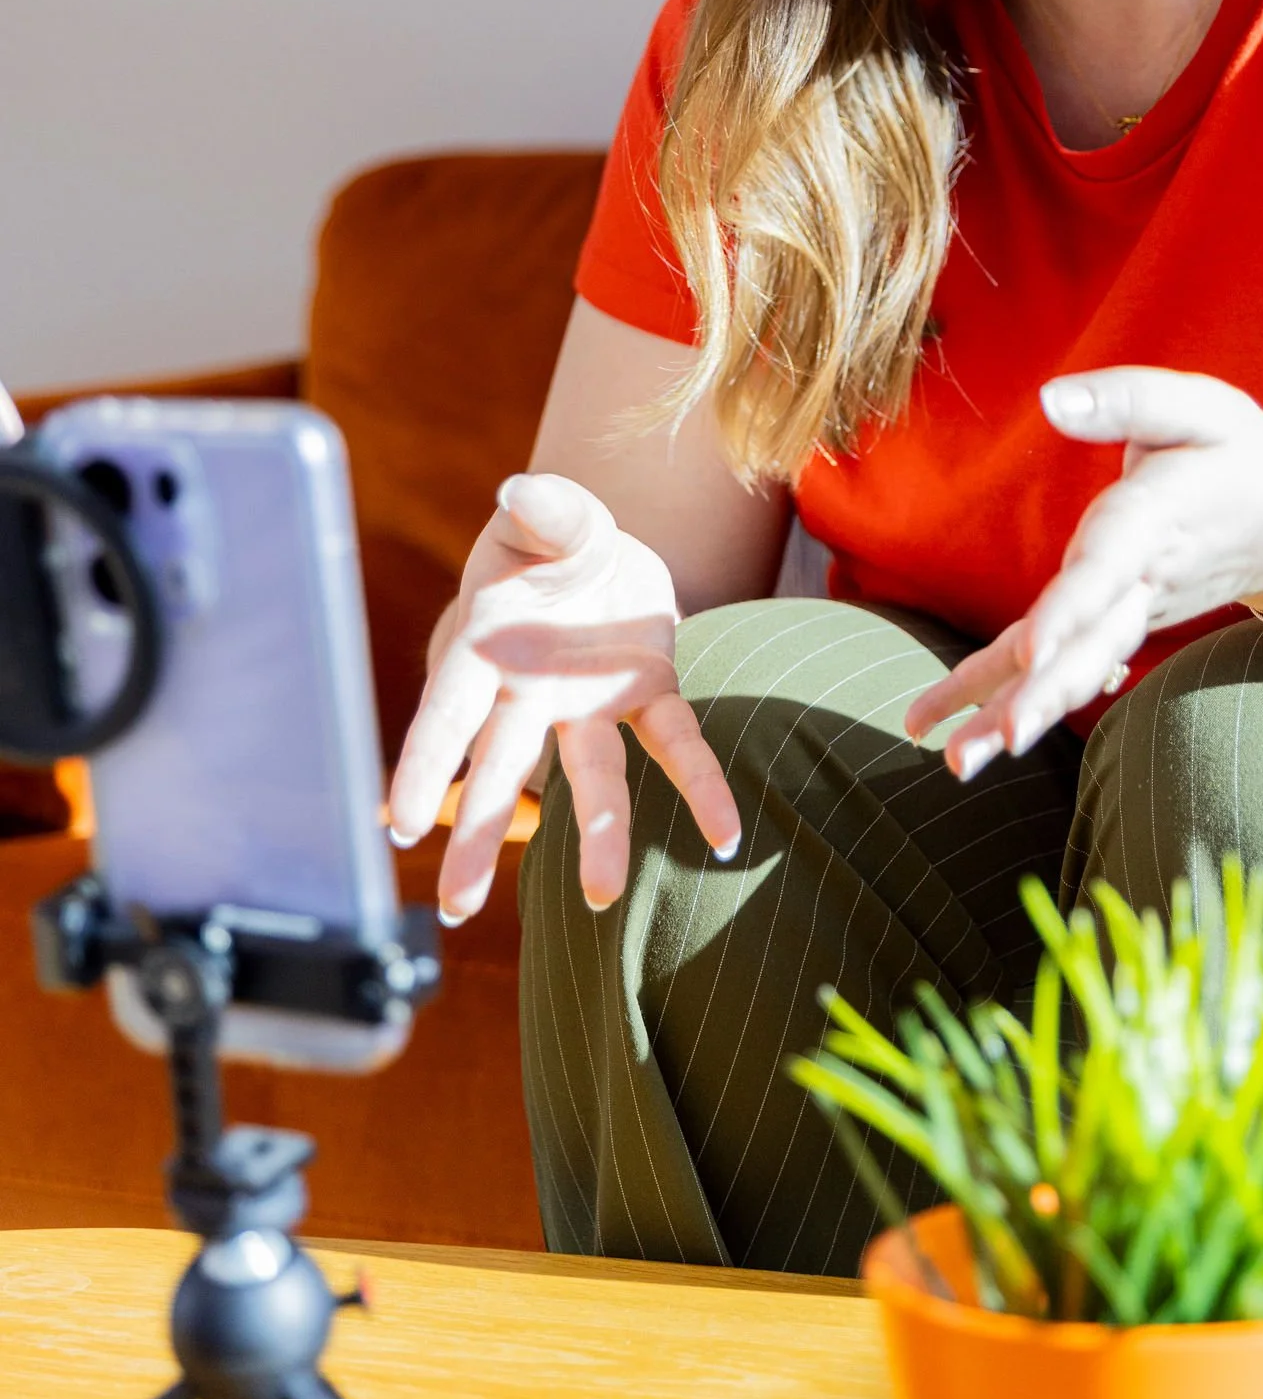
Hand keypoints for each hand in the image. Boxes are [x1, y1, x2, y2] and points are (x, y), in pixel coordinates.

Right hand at [388, 472, 740, 921]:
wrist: (594, 547)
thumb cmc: (545, 536)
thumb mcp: (542, 515)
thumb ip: (543, 511)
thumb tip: (522, 493)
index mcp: (485, 647)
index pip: (446, 713)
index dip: (424, 764)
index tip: (400, 824)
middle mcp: (532, 689)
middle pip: (502, 768)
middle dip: (479, 833)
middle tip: (456, 906)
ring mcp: (589, 701)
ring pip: (591, 775)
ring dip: (595, 835)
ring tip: (603, 899)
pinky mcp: (647, 692)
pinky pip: (676, 744)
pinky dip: (702, 786)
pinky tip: (726, 837)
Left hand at [904, 369, 1262, 776]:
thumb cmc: (1243, 452)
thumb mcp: (1200, 406)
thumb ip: (1124, 400)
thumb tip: (1048, 400)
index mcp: (1156, 519)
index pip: (1108, 568)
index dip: (1070, 611)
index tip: (1031, 656)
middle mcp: (1144, 579)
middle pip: (1090, 645)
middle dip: (1041, 696)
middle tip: (995, 745)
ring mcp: (1137, 611)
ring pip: (1076, 668)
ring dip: (1018, 713)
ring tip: (959, 765)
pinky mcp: (1125, 622)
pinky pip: (1070, 662)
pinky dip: (1021, 696)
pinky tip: (972, 733)